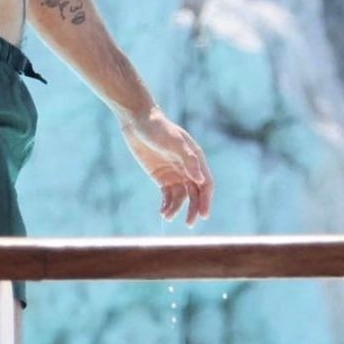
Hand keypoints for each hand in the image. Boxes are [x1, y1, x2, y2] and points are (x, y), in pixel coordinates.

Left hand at [119, 106, 213, 224]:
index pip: (206, 184)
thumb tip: (200, 180)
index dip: (206, 200)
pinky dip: (166, 204)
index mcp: (196, 159)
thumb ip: (188, 160)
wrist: (137, 120)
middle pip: (195, 193)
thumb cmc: (159, 128)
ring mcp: (174, 173)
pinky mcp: (161, 177)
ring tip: (167, 216)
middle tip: (189, 223)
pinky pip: (167, 195)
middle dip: (193, 208)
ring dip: (176, 208)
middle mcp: (187, 168)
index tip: (203, 215)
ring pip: (181, 196)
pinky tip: (162, 212)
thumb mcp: (174, 143)